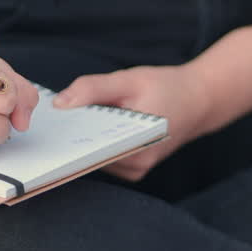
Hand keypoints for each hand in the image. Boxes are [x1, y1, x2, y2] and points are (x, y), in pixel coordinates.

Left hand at [53, 65, 215, 181]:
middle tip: (57, 116)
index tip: (51, 123)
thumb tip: (59, 104)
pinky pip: (104, 157)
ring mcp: (135, 170)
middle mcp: (136, 165)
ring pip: (95, 157)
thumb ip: (93, 89)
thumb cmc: (168, 87)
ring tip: (77, 116)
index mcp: (137, 145)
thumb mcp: (130, 80)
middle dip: (73, 135)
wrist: (200, 100)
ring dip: (84, 138)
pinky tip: (93, 124)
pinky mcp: (133, 168)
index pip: (89, 149)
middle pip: (89, 155)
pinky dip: (96, 141)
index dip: (67, 137)